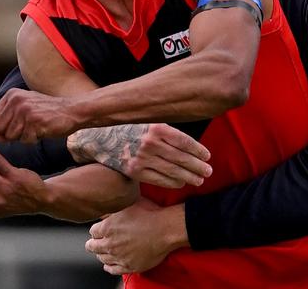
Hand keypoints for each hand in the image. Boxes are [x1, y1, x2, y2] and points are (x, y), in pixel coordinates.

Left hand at [0, 89, 76, 142]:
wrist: (72, 111)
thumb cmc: (48, 111)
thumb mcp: (25, 108)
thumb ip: (8, 119)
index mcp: (12, 94)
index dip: (4, 125)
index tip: (18, 123)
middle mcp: (16, 100)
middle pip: (0, 129)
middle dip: (12, 134)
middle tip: (28, 127)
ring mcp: (25, 111)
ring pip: (11, 136)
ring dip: (23, 137)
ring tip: (36, 128)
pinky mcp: (34, 122)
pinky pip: (25, 140)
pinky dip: (33, 140)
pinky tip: (42, 130)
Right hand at [68, 123, 211, 187]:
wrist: (99, 138)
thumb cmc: (127, 130)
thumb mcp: (147, 124)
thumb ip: (165, 133)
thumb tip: (189, 146)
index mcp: (156, 128)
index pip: (184, 141)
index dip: (198, 150)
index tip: (207, 156)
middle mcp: (150, 143)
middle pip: (181, 158)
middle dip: (198, 166)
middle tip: (208, 171)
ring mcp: (142, 158)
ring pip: (173, 170)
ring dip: (189, 176)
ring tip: (199, 179)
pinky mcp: (135, 171)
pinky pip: (159, 180)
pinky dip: (173, 182)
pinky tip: (181, 183)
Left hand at [85, 198, 188, 274]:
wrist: (165, 229)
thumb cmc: (149, 214)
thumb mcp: (128, 204)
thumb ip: (112, 209)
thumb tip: (103, 212)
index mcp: (107, 227)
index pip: (92, 232)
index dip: (96, 230)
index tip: (99, 230)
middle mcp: (110, 244)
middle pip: (93, 247)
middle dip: (94, 243)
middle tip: (96, 241)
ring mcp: (119, 257)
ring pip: (102, 259)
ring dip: (101, 254)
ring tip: (104, 251)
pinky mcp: (129, 266)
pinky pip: (113, 270)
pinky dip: (109, 266)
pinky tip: (109, 264)